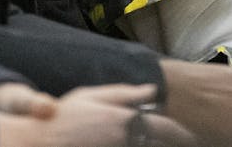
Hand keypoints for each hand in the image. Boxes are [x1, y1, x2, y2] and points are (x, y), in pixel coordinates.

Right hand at [0, 84, 176, 146]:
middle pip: (161, 146)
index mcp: (126, 121)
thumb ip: (124, 93)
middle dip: (174, 144)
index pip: (167, 130)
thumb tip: (153, 90)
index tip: (192, 139)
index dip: (183, 136)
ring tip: (165, 145)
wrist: (40, 143)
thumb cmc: (64, 118)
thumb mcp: (91, 96)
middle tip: (187, 143)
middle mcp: (126, 141)